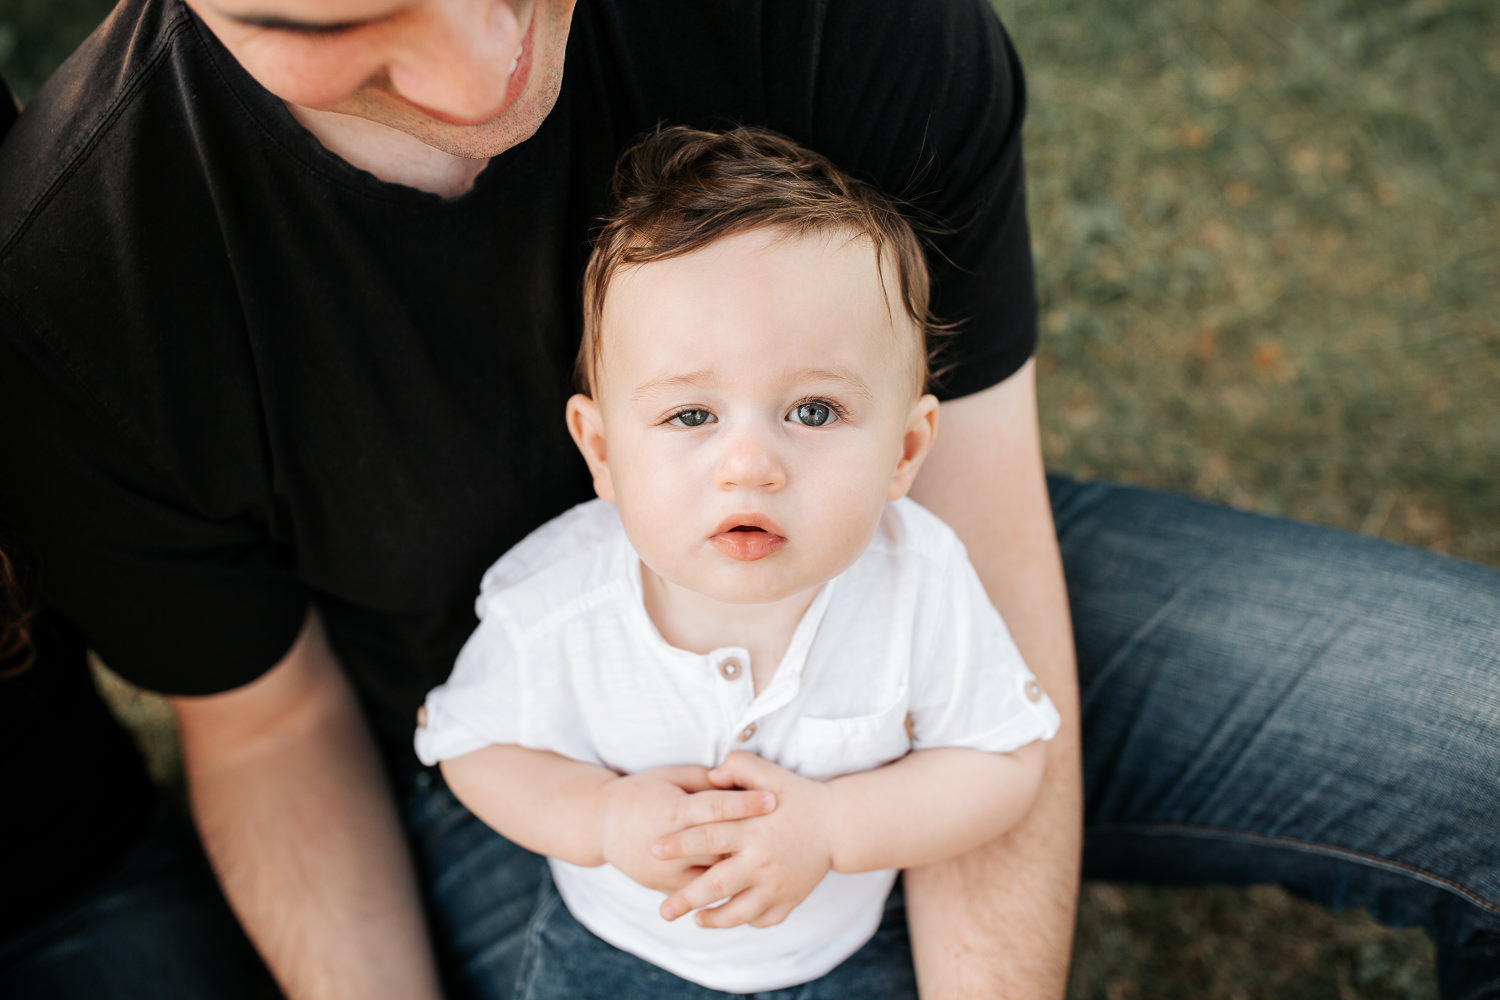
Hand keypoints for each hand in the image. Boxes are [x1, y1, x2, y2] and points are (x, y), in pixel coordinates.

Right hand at [600, 765, 775, 894]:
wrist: (603, 825)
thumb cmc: (641, 792)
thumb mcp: (669, 777)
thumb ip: (703, 779)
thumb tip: (735, 776)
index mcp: (673, 811)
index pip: (715, 807)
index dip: (745, 803)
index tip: (772, 799)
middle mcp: (670, 844)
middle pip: (718, 845)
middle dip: (751, 840)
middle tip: (784, 834)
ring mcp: (667, 871)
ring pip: (712, 876)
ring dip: (742, 873)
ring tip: (775, 867)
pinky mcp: (665, 887)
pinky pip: (701, 895)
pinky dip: (724, 893)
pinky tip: (750, 891)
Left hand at [652, 751, 833, 928]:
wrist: (839, 825)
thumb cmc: (799, 796)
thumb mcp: (770, 772)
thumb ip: (738, 766)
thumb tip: (710, 776)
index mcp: (752, 829)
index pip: (707, 837)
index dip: (679, 844)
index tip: (654, 850)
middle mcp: (762, 861)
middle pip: (716, 885)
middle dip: (685, 899)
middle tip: (662, 911)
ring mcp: (777, 885)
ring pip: (737, 912)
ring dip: (713, 919)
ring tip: (693, 919)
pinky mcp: (790, 900)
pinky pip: (762, 919)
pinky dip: (744, 921)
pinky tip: (729, 917)